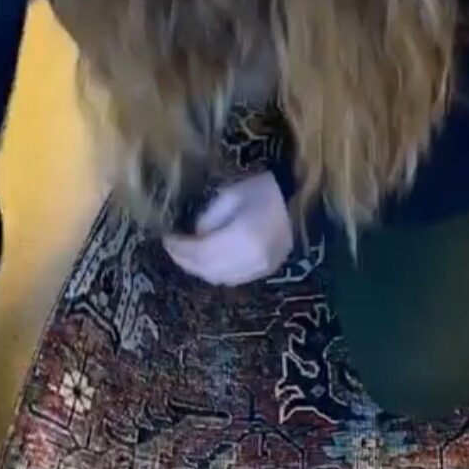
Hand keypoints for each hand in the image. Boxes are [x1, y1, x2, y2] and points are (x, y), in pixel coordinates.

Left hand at [164, 172, 293, 286]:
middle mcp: (251, 260)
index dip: (181, 249)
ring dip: (200, 269)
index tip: (167, 239)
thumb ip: (209, 219)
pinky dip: (216, 272)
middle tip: (172, 249)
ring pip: (220, 278)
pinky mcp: (266, 271)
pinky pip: (234, 278)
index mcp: (242, 238)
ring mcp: (261, 269)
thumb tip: (196, 237)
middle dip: (186, 261)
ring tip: (186, 256)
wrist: (301, 200)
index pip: (201, 252)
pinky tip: (207, 262)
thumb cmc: (265, 190)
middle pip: (209, 269)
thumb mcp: (230, 195)